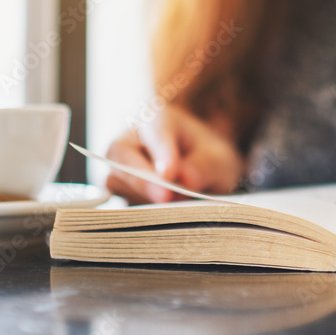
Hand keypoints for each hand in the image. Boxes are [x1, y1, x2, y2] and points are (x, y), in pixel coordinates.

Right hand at [105, 106, 243, 204]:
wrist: (197, 169)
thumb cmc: (206, 157)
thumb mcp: (219, 158)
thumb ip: (205, 166)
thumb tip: (186, 179)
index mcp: (157, 118)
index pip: (154, 129)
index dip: (161, 151)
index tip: (170, 172)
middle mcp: (129, 137)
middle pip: (121, 153)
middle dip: (142, 178)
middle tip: (165, 198)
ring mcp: (117, 165)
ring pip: (116, 180)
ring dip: (144, 197)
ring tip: (177, 205)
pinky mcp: (116, 191)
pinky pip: (117, 200)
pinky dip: (139, 211)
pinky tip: (163, 216)